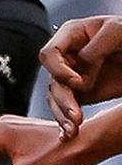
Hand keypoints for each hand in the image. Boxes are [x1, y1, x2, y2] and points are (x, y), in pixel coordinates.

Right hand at [41, 16, 121, 136]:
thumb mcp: (117, 32)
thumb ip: (95, 48)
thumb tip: (80, 68)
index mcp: (71, 37)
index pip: (49, 53)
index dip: (59, 69)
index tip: (79, 82)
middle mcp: (68, 58)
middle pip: (52, 79)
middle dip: (63, 100)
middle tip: (76, 115)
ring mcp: (73, 77)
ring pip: (57, 97)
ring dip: (63, 114)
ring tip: (74, 128)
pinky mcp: (82, 94)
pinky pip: (66, 108)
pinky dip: (66, 122)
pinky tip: (69, 133)